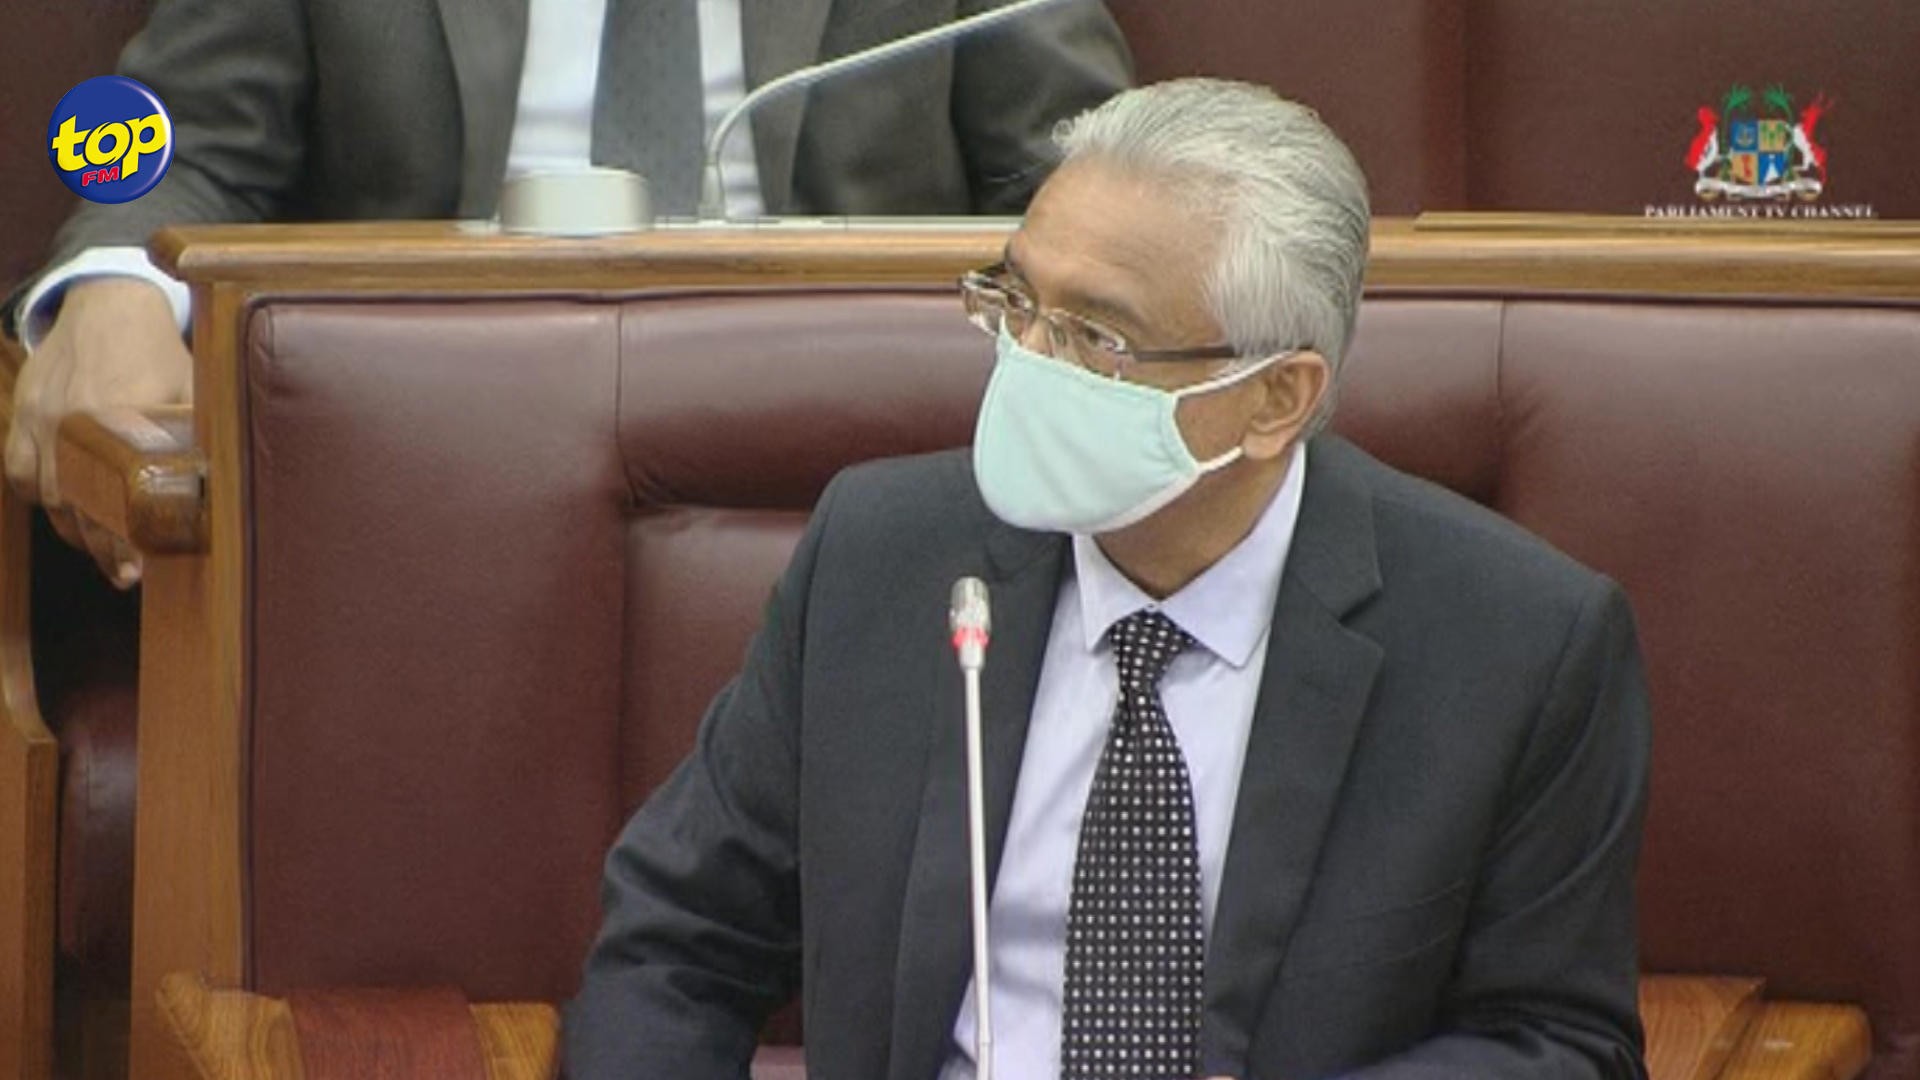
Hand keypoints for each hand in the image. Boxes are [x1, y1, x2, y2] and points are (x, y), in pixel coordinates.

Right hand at [6, 277, 192, 586]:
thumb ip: (194, 440)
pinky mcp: (23, 411)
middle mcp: (73, 421)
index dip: (122, 539)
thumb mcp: (191, 392)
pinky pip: (21, 471)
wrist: (108, 305)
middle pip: (74, 502)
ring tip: (100, 548)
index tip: (135, 568)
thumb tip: (221, 492)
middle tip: (125, 574)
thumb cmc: (161, 355)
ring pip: (45, 493)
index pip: (114, 495)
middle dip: (98, 545)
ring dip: (71, 526)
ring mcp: (41, 417)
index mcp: (119, 417)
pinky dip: (40, 495)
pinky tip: (66, 511)